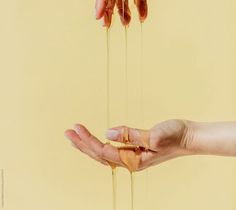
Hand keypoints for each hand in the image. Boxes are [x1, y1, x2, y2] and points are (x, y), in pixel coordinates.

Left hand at [64, 119, 190, 171]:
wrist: (189, 137)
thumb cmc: (175, 136)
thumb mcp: (154, 135)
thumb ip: (131, 135)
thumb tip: (108, 132)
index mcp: (134, 160)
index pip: (104, 151)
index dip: (88, 140)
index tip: (75, 128)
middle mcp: (131, 161)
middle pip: (100, 155)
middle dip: (82, 144)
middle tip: (67, 132)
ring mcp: (133, 156)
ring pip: (105, 153)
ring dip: (89, 144)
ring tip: (75, 136)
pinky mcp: (136, 150)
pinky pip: (113, 149)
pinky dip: (101, 143)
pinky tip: (96, 139)